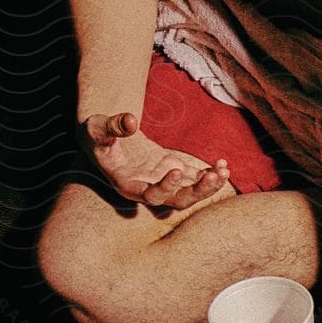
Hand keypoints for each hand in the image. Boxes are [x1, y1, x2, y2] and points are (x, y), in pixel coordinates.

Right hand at [80, 112, 229, 210]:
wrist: (109, 138)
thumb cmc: (98, 135)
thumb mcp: (97, 128)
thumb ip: (111, 126)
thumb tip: (130, 121)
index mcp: (128, 185)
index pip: (151, 196)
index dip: (165, 187)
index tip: (177, 170)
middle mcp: (148, 190)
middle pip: (177, 201)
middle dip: (197, 192)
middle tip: (213, 177)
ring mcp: (164, 183)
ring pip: (191, 193)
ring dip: (209, 185)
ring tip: (224, 171)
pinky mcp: (175, 172)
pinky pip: (197, 178)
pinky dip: (211, 173)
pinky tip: (223, 164)